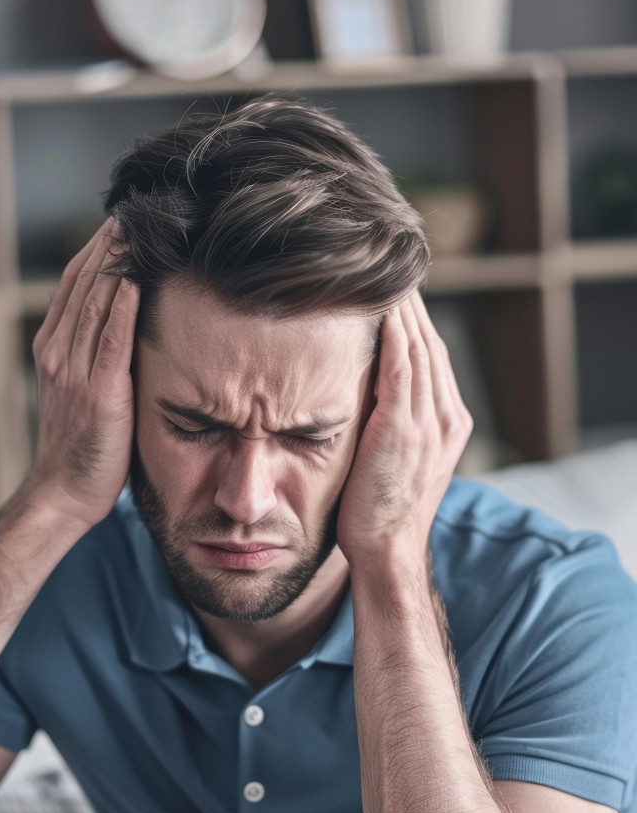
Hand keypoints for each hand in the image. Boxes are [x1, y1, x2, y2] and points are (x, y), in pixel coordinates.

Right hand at [24, 221, 139, 532]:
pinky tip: (137, 279)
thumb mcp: (80, 389)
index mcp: (52, 349)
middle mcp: (58, 353)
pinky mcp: (100, 392)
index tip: (118, 220)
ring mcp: (75, 372)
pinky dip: (123, 307)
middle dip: (107, 244)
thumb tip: (124, 319)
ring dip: (117, 263)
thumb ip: (94, 353)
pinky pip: (111, 341)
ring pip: (95, 303)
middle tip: (132, 209)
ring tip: (137, 228)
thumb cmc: (81, 446)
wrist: (62, 493)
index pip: (73, 285)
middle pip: (83, 284)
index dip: (96, 250)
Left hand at [337, 291, 472, 571]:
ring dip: (400, 307)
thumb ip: (390, 420)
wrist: (385, 551)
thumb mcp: (392, 456)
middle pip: (428, 341)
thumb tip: (364, 389)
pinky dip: (393, 333)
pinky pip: (401, 366)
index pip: (431, 353)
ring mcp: (429, 421)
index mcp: (448, 421)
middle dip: (408, 302)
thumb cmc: (376, 510)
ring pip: (417, 346)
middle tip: (387, 261)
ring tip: (381, 270)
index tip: (392, 286)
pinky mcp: (404, 427)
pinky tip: (379, 306)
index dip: (413, 318)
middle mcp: (447, 416)